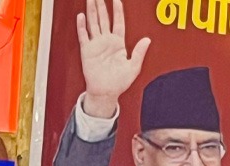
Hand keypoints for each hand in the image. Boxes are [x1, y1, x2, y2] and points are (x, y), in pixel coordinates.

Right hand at [76, 0, 149, 117]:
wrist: (106, 92)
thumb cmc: (119, 82)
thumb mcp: (133, 67)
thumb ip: (139, 52)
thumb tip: (147, 39)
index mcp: (118, 43)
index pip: (118, 22)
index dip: (117, 11)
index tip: (116, 0)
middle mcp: (106, 41)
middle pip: (103, 19)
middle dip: (101, 6)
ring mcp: (96, 45)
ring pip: (93, 23)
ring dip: (91, 11)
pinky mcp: (87, 52)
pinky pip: (84, 36)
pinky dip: (82, 26)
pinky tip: (81, 16)